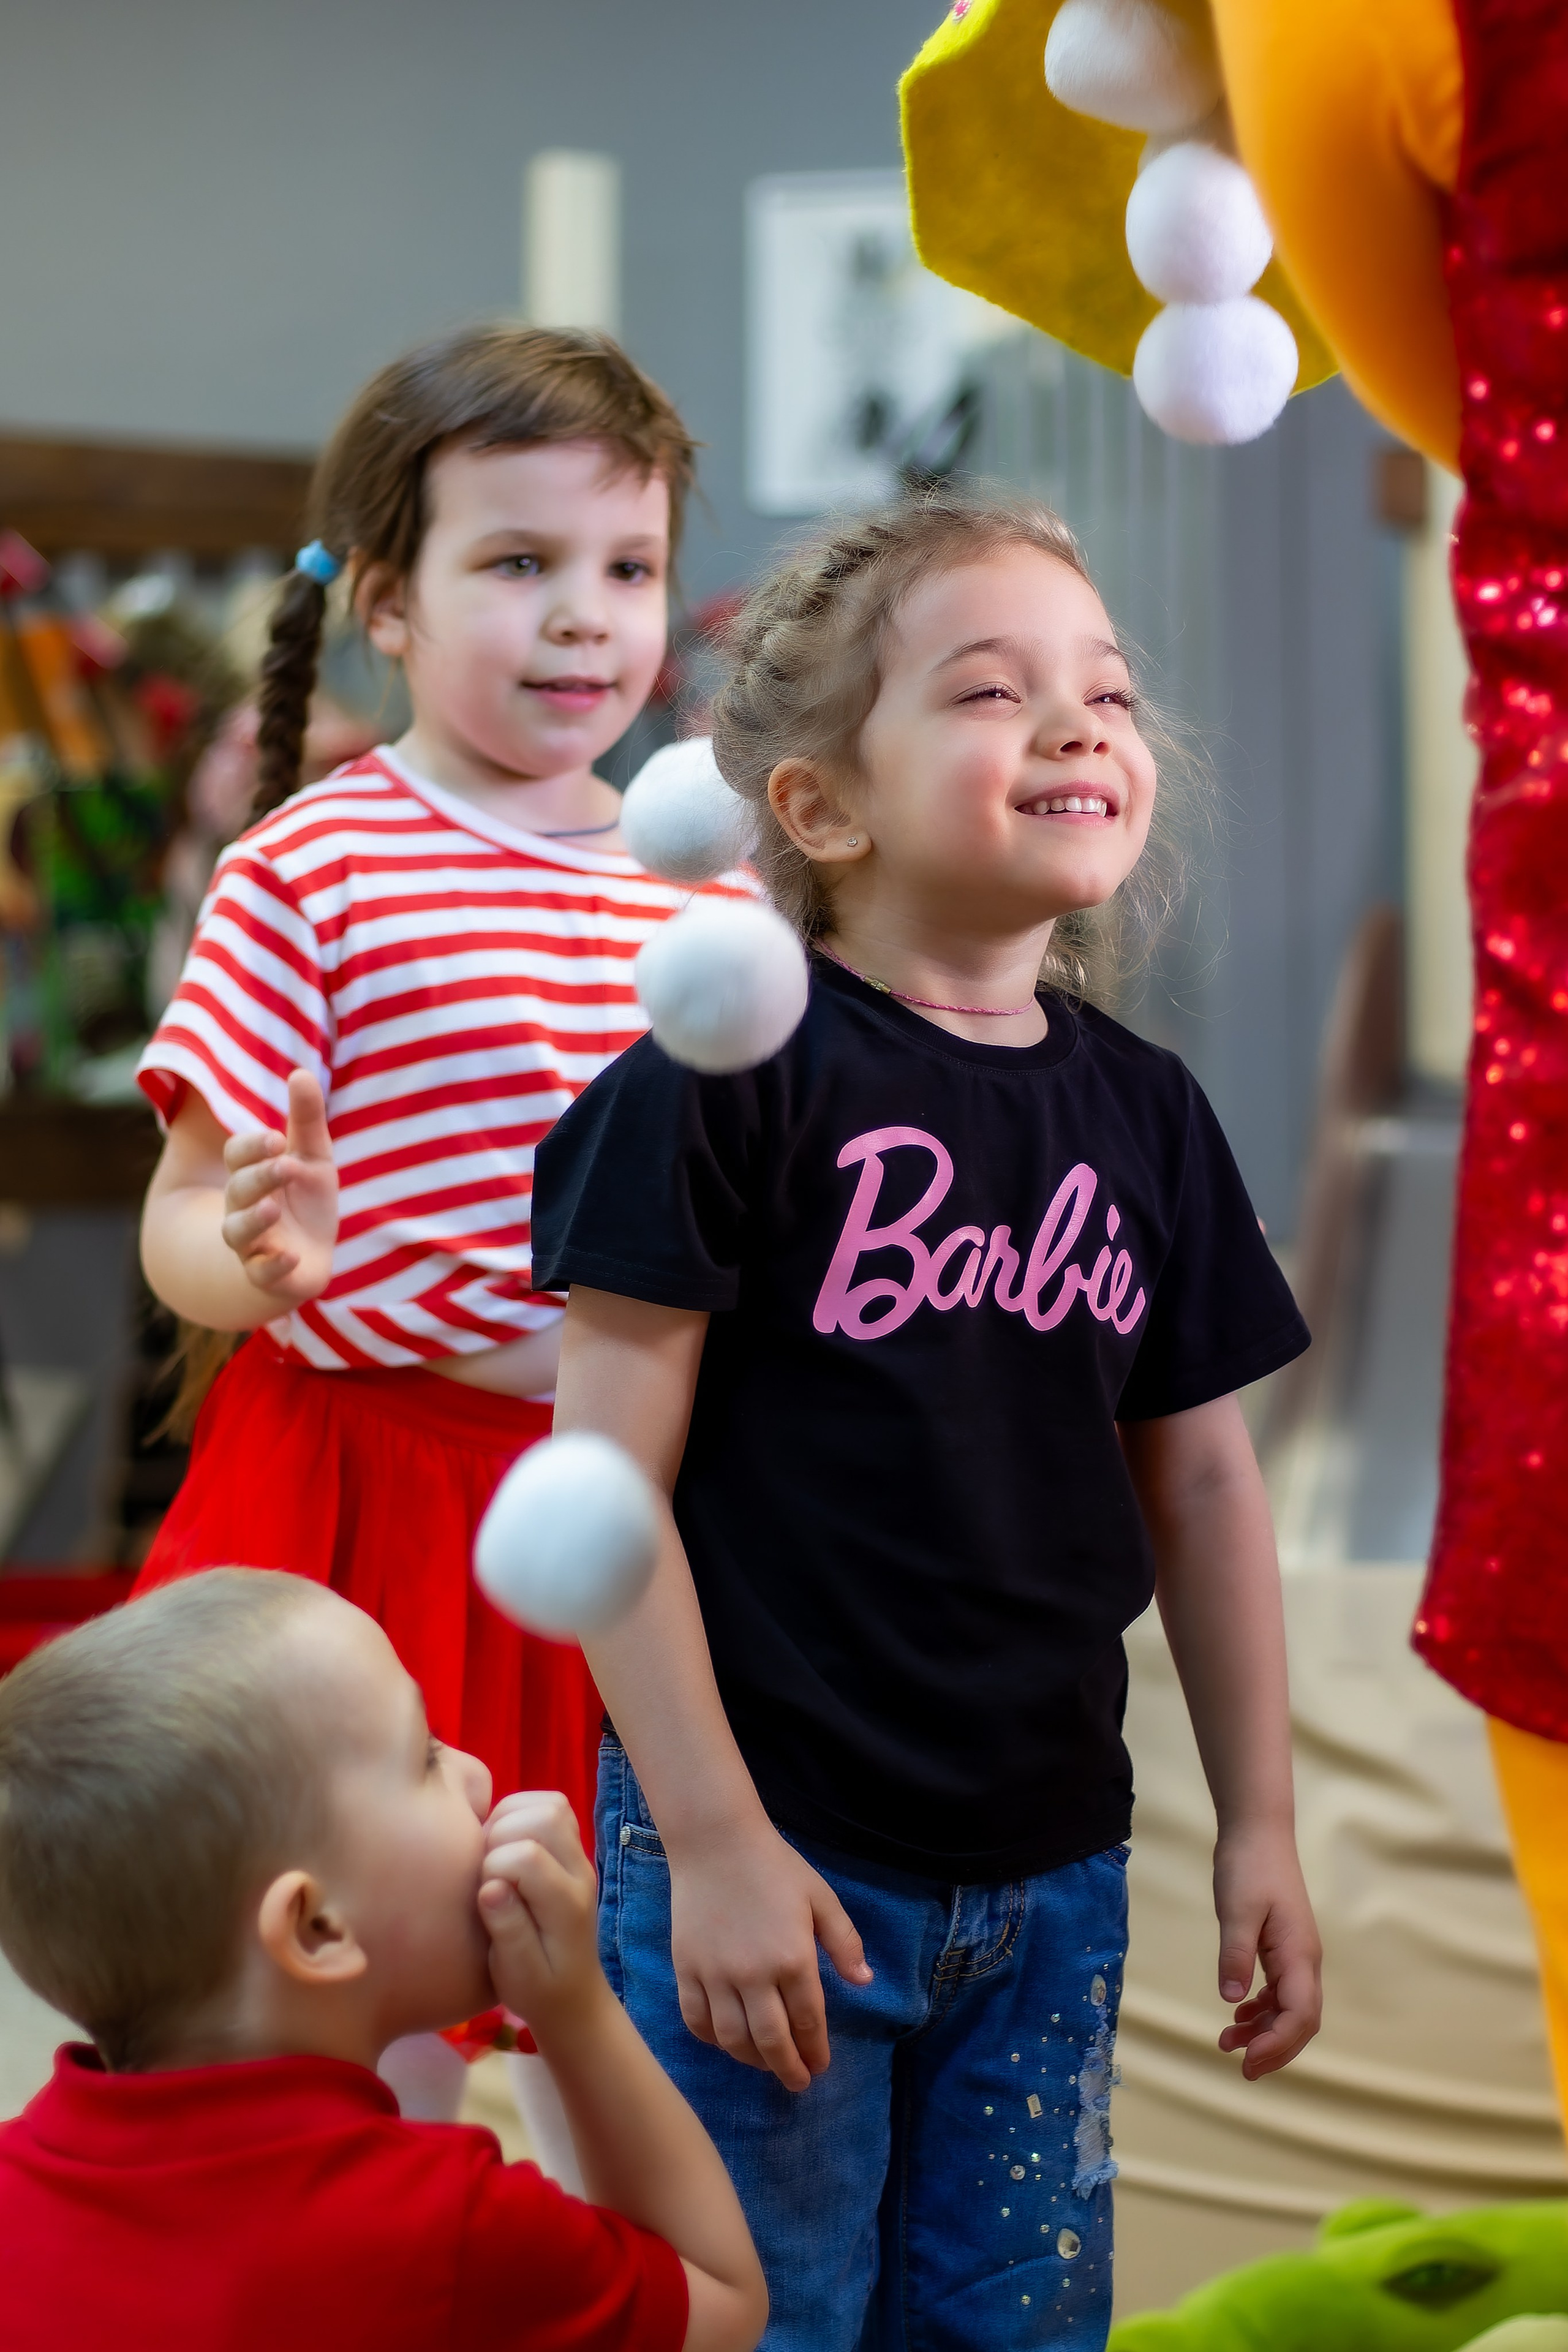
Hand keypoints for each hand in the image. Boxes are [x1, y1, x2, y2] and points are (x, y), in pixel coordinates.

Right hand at [220, 1069, 337, 1305]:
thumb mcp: (313, 1156)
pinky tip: (291, 1256)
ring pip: (237, 1232)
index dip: (252, 1146)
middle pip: (239, 1190)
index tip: (275, 1138)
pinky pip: (261, 1273)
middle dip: (259, 1176)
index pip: (238, 1155)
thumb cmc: (305, 1199)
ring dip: (253, 1220)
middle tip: (283, 1164)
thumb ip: (306, 1118)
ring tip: (272, 1208)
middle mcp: (244, 1207)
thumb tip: (301, 1072)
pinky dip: (274, 1266)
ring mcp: (253, 1243)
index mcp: (253, 1174)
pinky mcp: (267, 1275)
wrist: (309, 1255)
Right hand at [480, 1790, 608, 2037]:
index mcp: (566, 1906)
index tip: (484, 1896)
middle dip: (502, 1833)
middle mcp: (579, 1873)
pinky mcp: (572, 1851)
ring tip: (492, 1852)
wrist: (573, 1995)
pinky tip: (504, 1844)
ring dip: (511, 1818)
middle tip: (485, 1867)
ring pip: (552, 1804)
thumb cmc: (538, 1990)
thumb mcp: (516, 1975)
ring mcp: (579, 1858)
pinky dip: (520, 1814)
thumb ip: (507, 1930)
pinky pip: (552, 1808)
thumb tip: (489, 1887)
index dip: (492, 1868)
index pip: (527, 1857)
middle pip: (546, 1816)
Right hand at [667, 1822, 870, 2092]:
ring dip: (752, 2060)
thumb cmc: (775, 1867)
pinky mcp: (687, 1969)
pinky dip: (712, 2039)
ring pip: (733, 2039)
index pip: (809, 2021)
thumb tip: (864, 1982)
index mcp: (793, 1957)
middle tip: (798, 2083)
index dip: (816, 2050)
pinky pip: (696, 2020)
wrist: (715, 1842)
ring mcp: (716, 1974)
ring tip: (765, 2064)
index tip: (821, 2066)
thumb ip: (844, 1942)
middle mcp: (754, 1974)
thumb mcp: (821, 1897)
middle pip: (772, 2041)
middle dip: (788, 2069)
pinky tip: (726, 2041)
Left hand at [1213, 1823, 1321, 2078]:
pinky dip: (1262, 2010)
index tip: (1246, 2062)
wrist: (1257, 1832)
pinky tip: (1238, 2015)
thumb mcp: (1236, 1910)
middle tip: (1241, 2069)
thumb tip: (1232, 2000)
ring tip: (1227, 2043)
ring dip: (1265, 2031)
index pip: (1299, 2015)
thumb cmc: (1249, 1867)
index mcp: (1299, 1954)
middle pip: (1301, 2020)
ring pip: (1290, 2009)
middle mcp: (1305, 1959)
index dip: (1277, 2044)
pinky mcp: (1283, 1947)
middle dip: (1275, 2049)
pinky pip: (1280, 1991)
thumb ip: (1235, 1955)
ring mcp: (1296, 1954)